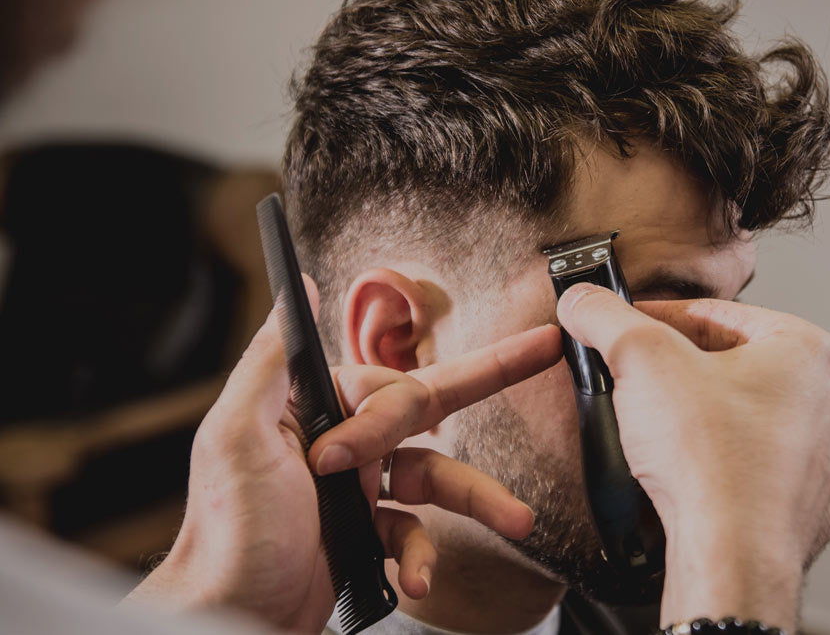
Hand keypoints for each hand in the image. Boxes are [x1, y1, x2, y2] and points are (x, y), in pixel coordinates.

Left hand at [126, 276, 561, 632]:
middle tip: (543, 349)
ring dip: (481, 500)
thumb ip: (271, 360)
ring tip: (520, 519)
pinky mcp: (370, 537)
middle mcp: (344, 442)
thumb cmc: (227, 533)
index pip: (384, 388)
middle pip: (429, 409)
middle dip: (490, 375)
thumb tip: (299, 287)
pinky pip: (419, 535)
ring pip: (439, 478)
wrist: (233, 620)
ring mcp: (361, 491)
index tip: (338, 460)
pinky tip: (419, 579)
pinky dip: (426, 557)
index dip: (381, 417)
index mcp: (315, 411)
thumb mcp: (238, 436)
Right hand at [556, 284, 829, 630]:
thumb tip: (583, 300)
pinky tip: (684, 475)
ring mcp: (817, 458)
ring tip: (654, 432)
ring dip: (695, 419)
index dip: (654, 318)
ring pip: (741, 419)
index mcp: (804, 350)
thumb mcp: (641, 359)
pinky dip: (715, 467)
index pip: (714, 314)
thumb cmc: (710, 460)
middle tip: (633, 380)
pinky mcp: (801, 506)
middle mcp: (823, 401)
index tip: (622, 329)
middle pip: (729, 365)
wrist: (731, 558)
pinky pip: (750, 471)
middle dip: (676, 371)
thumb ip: (606, 317)